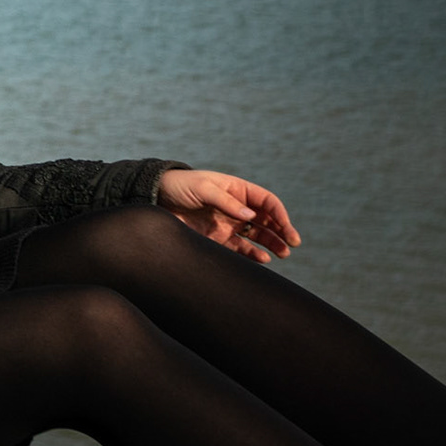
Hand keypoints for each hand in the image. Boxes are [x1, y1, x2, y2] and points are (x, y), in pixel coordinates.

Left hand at [157, 169, 301, 262]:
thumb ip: (226, 202)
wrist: (155, 197)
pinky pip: (240, 248)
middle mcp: (237, 208)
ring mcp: (228, 223)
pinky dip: (252, 254)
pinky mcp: (217, 238)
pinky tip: (262, 259)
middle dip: (281, 232)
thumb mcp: (203, 188)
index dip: (280, 215)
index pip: (267, 202)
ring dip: (271, 244)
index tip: (287, 229)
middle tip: (291, 245)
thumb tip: (251, 217)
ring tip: (282, 254)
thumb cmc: (180, 186)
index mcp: (238, 190)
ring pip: (257, 236)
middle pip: (266, 221)